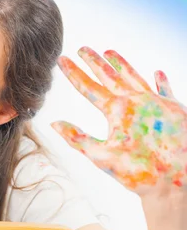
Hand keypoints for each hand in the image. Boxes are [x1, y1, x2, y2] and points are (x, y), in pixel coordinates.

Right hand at [52, 47, 186, 189]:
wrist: (182, 181)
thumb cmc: (141, 173)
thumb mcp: (102, 158)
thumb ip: (77, 139)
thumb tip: (54, 124)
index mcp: (117, 110)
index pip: (88, 87)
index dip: (73, 73)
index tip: (62, 59)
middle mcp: (137, 100)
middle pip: (110, 75)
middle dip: (94, 61)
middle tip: (83, 48)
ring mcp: (158, 102)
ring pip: (135, 77)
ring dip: (121, 64)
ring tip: (110, 51)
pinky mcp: (176, 109)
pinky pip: (166, 89)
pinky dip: (161, 81)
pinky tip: (158, 72)